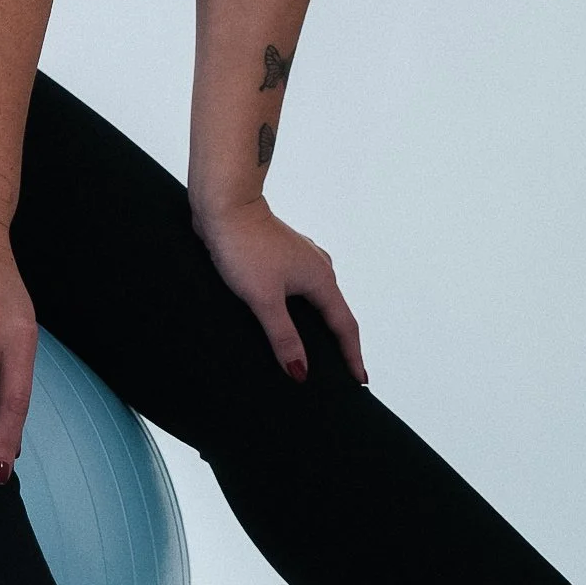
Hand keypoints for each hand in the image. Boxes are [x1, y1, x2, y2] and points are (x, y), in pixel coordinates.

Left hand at [190, 195, 367, 384]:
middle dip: (336, 342)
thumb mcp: (263, 299)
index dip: (353, 355)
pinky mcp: (280, 254)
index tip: (360, 379)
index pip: (345, 326)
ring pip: (314, 299)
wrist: (224, 205)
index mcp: (321, 279)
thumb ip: (283, 337)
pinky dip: (297, 308)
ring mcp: (299, 258)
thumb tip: (300, 371)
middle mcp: (317, 267)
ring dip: (315, 323)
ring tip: (311, 349)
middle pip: (333, 312)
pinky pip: (296, 288)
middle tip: (338, 371)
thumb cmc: (245, 246)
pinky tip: (282, 317)